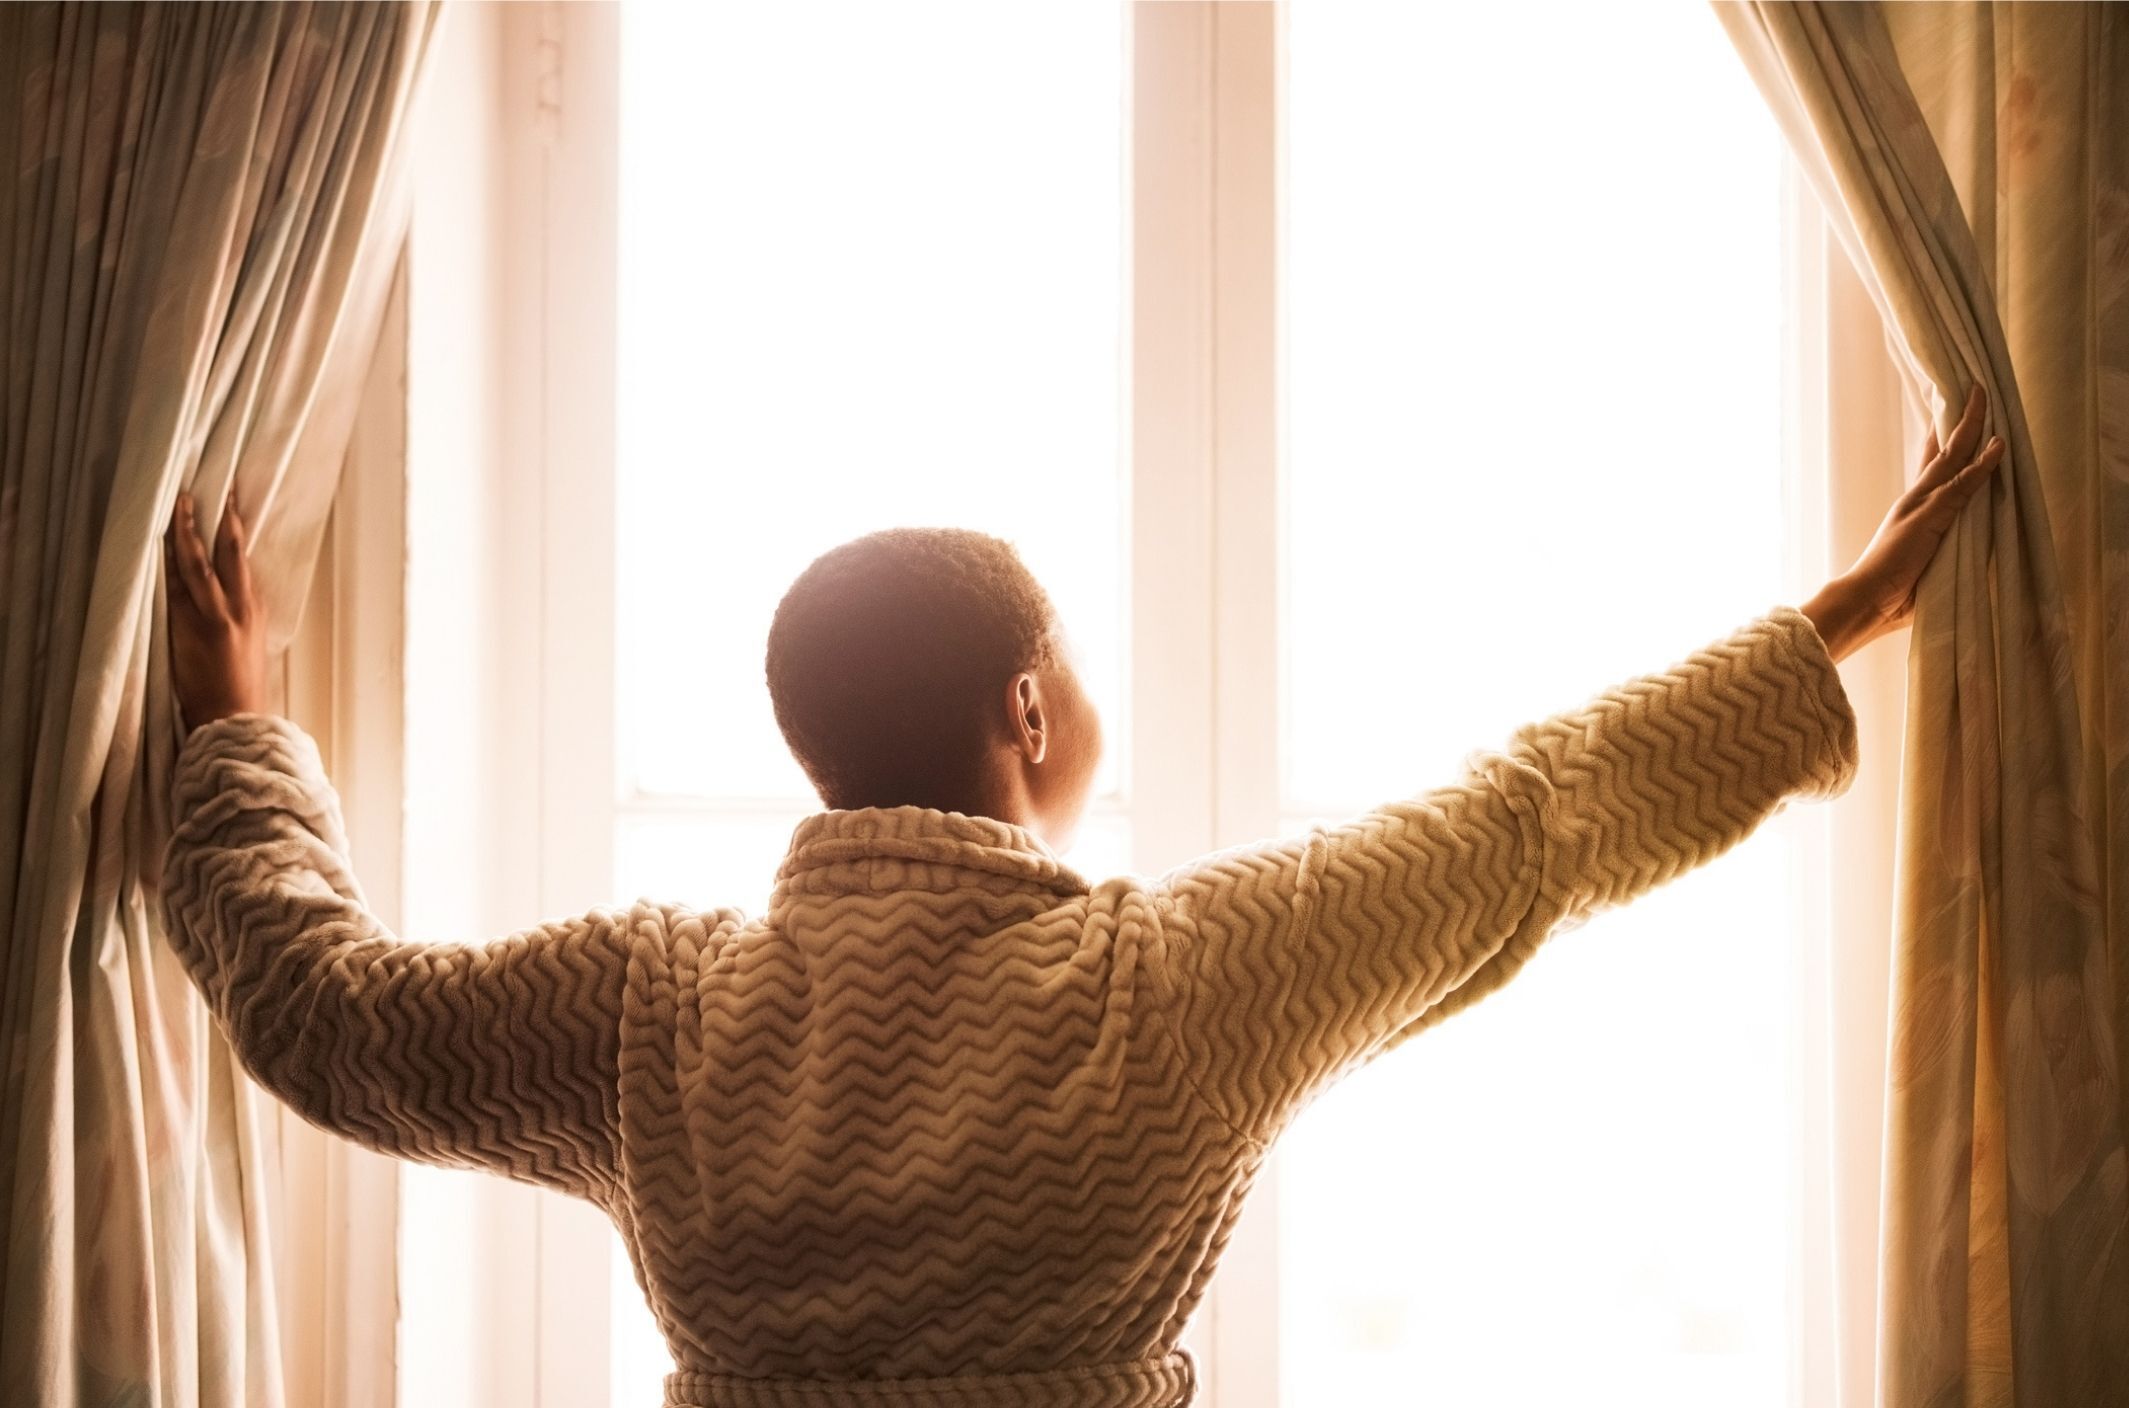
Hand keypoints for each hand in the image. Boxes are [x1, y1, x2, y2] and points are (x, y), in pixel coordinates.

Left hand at [165, 486, 270, 732]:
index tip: (230, 503)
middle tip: (209, 488)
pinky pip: (177, 585)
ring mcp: (215, 614)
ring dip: (189, 530)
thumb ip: (238, 613)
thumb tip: (225, 591)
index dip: (235, 529)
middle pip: (229, 551)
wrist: (233, 715)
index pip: (243, 559)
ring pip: (200, 561)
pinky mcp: (191, 626)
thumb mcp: (250, 642)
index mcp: (255, 608)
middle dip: (220, 517)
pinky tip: (162, 542)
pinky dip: (170, 560)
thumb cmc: (239, 685)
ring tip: (180, 503)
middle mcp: (240, 605)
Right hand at [1802, 382, 2003, 662]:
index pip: (1930, 465)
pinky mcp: (1932, 516)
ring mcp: (1923, 504)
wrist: (1865, 600)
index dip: (1941, 439)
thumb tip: (1951, 554)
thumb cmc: (1888, 592)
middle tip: (1972, 389)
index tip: (1949, 415)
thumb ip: (1933, 550)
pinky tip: (1998, 444)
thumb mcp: (1919, 564)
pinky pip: (1964, 484)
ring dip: (1972, 426)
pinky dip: (1983, 464)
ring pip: (1953, 456)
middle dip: (1958, 418)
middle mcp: (1915, 498)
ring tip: (1984, 397)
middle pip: (1942, 449)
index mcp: (1911, 509)